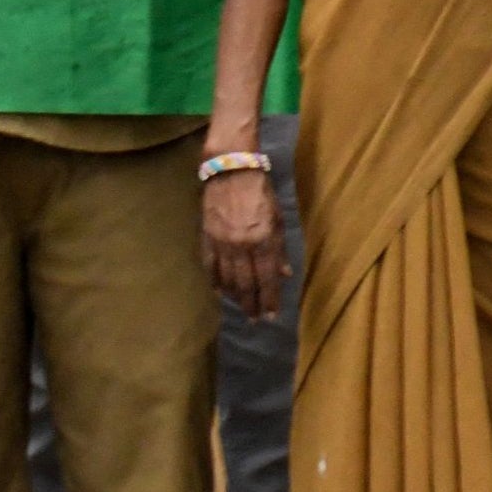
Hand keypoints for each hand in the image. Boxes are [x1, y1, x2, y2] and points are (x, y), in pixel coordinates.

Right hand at [203, 163, 288, 318]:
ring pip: (227, 279)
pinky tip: (220, 292)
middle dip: (252, 304)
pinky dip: (215, 282)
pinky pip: (210, 267)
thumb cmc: (261, 193)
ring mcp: (221, 244)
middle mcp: (241, 246)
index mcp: (263, 240)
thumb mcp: (278, 218)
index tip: (271, 314)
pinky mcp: (206, 239)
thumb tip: (284, 274)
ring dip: (235, 297)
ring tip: (242, 309)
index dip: (269, 298)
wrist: (231, 172)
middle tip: (256, 320)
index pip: (267, 278)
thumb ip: (280, 248)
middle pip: (246, 284)